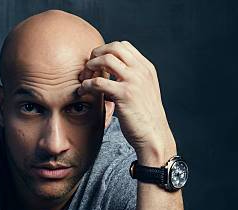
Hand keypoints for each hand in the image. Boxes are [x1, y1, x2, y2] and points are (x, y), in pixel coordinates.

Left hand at [77, 41, 176, 165]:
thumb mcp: (144, 91)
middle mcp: (141, 71)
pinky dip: (86, 85)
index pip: (123, 46)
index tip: (97, 64)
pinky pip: (99, 82)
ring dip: (90, 67)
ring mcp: (133, 81)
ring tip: (84, 79)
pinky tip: (82, 91)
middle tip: (88, 69)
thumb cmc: (145, 117)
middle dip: (96, 55)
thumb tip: (113, 73)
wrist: (154, 135)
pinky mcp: (124, 95)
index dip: (106, 51)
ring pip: (105, 60)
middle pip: (113, 48)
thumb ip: (132, 79)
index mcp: (146, 68)